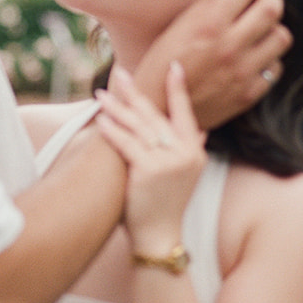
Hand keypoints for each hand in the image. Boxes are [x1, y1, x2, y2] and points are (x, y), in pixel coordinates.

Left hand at [95, 62, 205, 252]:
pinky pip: (127, 144)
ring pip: (138, 127)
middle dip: (135, 93)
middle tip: (119, 74)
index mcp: (194, 151)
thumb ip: (194, 149)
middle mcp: (185, 152)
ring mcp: (169, 161)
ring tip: (101, 94)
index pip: (185, 111)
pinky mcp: (149, 170)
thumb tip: (202, 129)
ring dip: (117, 108)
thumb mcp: (187, 175)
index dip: (177, 88)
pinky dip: (112, 131)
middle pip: (155, 115)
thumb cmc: (167, 205)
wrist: (161, 237)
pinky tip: (101, 120)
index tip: (172, 66)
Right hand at [133, 0, 290, 129]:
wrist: (158, 111)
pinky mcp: (249, 94)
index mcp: (208, 25)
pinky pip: (275, 68)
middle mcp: (229, 46)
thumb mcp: (177, 27)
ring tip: (259, 33)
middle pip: (272, 9)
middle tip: (264, 0)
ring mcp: (242, 72)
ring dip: (272, 31)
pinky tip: (252, 60)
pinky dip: (267, 60)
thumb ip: (208, 5)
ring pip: (281, 38)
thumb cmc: (162, 64)